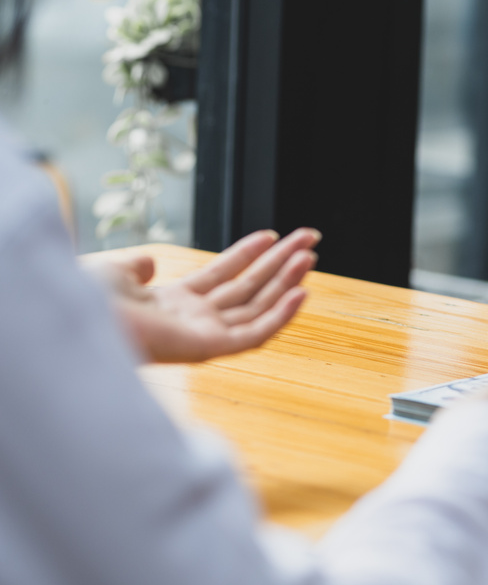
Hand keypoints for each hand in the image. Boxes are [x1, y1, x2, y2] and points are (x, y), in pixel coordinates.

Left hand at [83, 228, 320, 362]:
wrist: (80, 321)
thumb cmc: (87, 303)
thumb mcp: (114, 273)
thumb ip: (137, 266)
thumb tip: (152, 261)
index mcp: (174, 303)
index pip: (223, 275)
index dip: (248, 254)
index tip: (272, 236)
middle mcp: (195, 319)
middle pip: (249, 288)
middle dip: (280, 263)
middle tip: (308, 240)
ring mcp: (205, 335)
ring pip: (258, 307)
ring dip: (286, 282)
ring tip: (310, 257)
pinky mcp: (211, 348)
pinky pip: (255, 334)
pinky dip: (280, 315)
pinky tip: (301, 293)